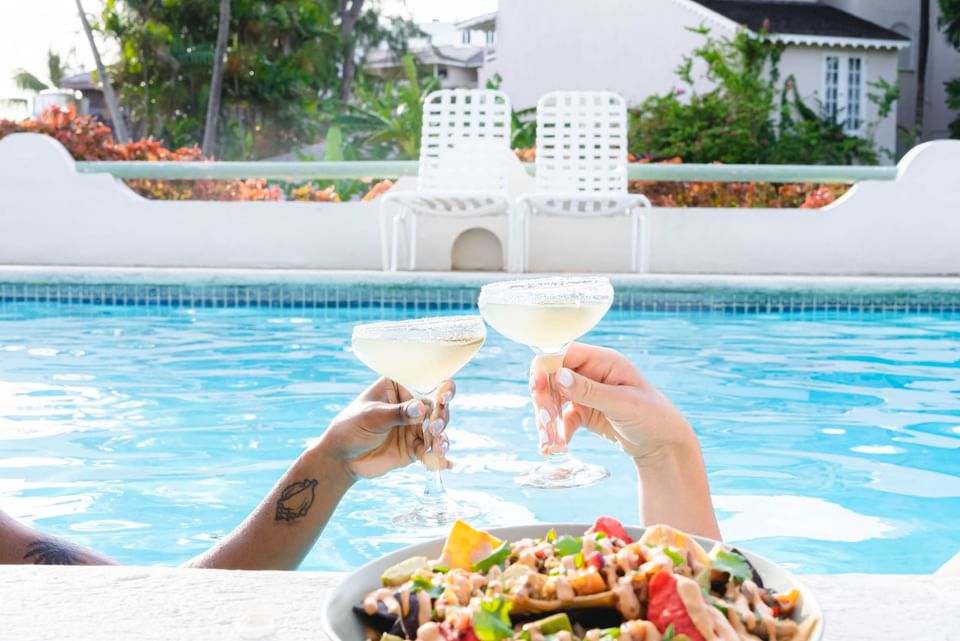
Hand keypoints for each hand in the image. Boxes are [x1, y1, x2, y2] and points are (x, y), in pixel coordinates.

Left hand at [317, 377, 454, 479]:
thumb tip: (419, 408)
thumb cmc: (351, 427)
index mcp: (400, 387)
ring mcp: (415, 426)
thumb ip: (396, 413)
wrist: (342, 458)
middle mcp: (411, 404)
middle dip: (442, 416)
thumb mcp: (372, 416)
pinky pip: (431, 451)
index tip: (444, 397)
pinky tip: (445, 464)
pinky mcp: (415, 447)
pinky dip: (438, 457)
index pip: (425, 382)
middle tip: (435, 427)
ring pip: (438, 429)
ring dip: (441, 438)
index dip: (440, 387)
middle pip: (438, 406)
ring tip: (439, 447)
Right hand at [529, 343, 696, 464]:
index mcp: (603, 361)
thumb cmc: (653, 418)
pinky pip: (562, 418)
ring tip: (548, 442)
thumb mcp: (623, 403)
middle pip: (552, 377)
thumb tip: (558, 375)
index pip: (563, 353)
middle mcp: (591, 373)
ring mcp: (586, 392)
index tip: (538, 388)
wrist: (665, 446)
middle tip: (545, 423)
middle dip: (545, 400)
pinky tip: (555, 447)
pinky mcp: (585, 412)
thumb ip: (590, 390)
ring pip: (553, 399)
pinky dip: (556, 432)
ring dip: (547, 419)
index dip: (546, 368)